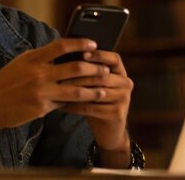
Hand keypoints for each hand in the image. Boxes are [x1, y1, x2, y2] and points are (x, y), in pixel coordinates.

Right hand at [0, 38, 112, 156]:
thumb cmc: (6, 83)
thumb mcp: (21, 64)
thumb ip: (41, 59)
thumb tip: (64, 54)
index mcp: (34, 57)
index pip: (62, 45)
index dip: (81, 44)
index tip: (94, 45)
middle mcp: (39, 72)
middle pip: (76, 66)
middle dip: (95, 68)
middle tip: (106, 69)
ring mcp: (41, 90)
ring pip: (76, 88)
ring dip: (93, 88)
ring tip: (104, 89)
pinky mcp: (42, 107)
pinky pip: (66, 104)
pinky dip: (78, 103)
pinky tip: (88, 103)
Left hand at [59, 48, 133, 167]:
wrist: (110, 130)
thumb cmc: (98, 102)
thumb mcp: (96, 84)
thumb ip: (89, 71)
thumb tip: (65, 56)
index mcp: (122, 73)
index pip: (114, 58)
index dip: (99, 55)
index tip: (82, 53)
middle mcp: (126, 84)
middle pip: (102, 75)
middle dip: (79, 74)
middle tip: (60, 74)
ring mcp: (124, 99)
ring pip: (95, 92)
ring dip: (75, 90)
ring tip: (58, 88)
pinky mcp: (116, 114)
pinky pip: (91, 108)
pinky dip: (75, 106)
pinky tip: (62, 105)